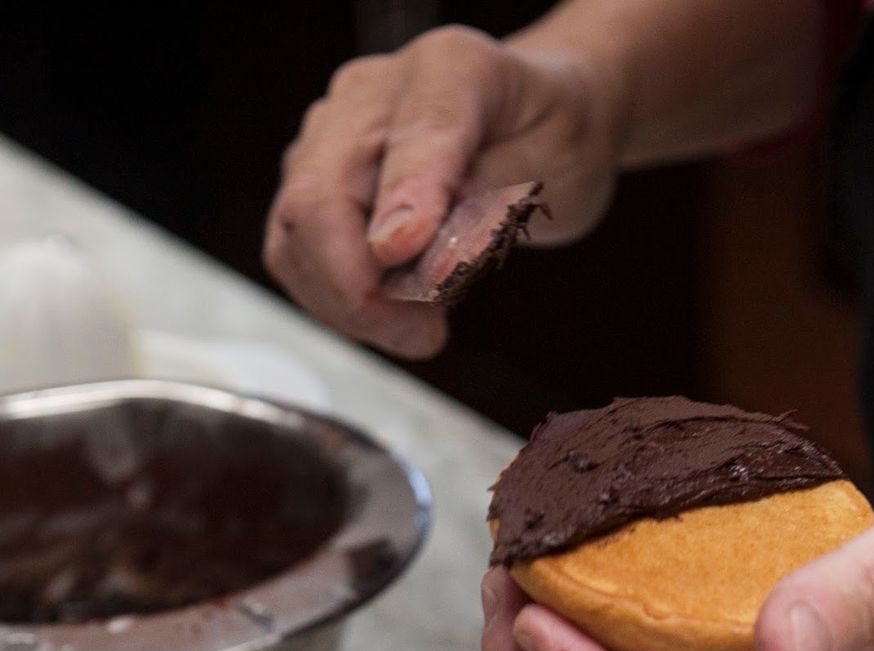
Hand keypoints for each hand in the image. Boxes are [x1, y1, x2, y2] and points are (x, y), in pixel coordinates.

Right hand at [264, 25, 622, 357]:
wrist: (542, 120)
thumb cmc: (553, 134)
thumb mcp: (555, 165)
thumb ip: (485, 202)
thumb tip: (416, 259)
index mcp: (447, 70)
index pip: (410, 140)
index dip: (402, 210)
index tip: (407, 260)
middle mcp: (372, 97)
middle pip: (316, 200)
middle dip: (358, 291)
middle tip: (423, 334)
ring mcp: (333, 139)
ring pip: (295, 237)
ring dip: (346, 305)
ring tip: (417, 328)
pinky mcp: (317, 182)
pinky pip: (298, 254)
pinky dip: (338, 301)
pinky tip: (392, 313)